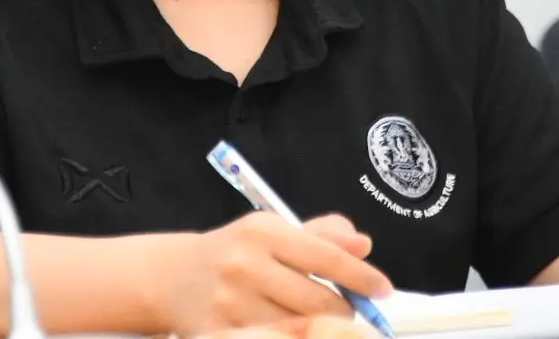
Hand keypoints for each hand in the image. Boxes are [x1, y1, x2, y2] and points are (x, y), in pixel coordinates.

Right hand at [150, 213, 392, 336]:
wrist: (175, 277)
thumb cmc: (236, 252)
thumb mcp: (273, 230)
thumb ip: (321, 235)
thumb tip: (363, 244)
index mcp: (263, 232)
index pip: (326, 257)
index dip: (361, 276)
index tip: (384, 289)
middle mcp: (245, 266)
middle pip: (317, 301)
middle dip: (344, 310)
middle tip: (348, 311)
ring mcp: (230, 304)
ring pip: (298, 329)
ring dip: (319, 329)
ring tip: (319, 321)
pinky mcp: (218, 334)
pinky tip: (295, 332)